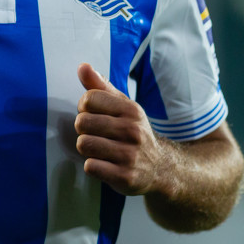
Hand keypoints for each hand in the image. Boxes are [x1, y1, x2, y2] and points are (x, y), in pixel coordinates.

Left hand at [75, 63, 173, 196]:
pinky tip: (105, 164)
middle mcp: (132, 130)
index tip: (93, 114)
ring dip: (87, 148)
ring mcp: (130, 155)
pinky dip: (93, 166)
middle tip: (96, 134)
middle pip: (82, 122)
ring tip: (100, 149)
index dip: (84, 107)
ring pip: (84, 144)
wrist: (161, 168)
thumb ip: (100, 86)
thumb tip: (82, 66)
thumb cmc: (133, 133)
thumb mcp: (123, 107)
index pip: (89, 98)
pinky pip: (90, 166)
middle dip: (83, 129)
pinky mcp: (125, 176)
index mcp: (131, 110)